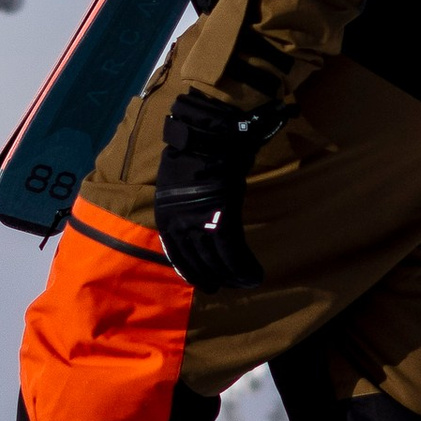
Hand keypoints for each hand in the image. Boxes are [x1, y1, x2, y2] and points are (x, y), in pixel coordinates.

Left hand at [151, 91, 276, 290]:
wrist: (210, 135)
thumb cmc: (197, 153)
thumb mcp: (180, 184)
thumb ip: (186, 207)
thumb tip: (198, 222)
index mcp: (166, 215)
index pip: (176, 254)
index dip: (192, 271)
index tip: (205, 281)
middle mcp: (178, 223)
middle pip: (197, 261)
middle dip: (213, 277)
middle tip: (226, 285)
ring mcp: (199, 223)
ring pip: (216, 261)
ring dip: (233, 275)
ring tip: (245, 282)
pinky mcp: (221, 220)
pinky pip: (233, 253)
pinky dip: (245, 267)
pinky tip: (254, 274)